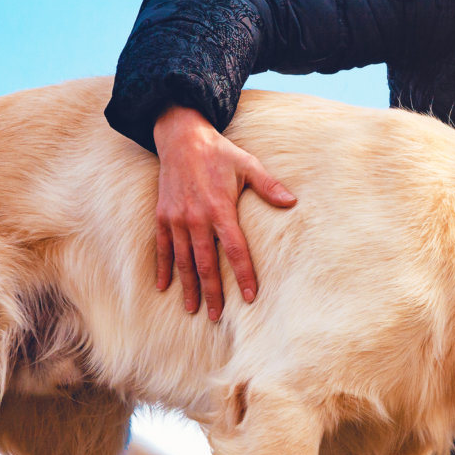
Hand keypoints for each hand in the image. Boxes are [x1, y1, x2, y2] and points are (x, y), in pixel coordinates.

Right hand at [151, 106, 296, 320]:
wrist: (180, 137)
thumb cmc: (219, 153)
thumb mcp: (248, 165)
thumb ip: (269, 186)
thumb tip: (292, 201)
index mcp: (220, 209)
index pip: (234, 250)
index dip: (243, 275)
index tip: (250, 297)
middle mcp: (196, 218)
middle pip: (205, 263)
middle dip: (212, 292)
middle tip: (217, 316)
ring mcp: (176, 219)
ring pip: (183, 260)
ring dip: (188, 287)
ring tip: (193, 309)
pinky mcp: (163, 216)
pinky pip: (163, 247)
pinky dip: (163, 268)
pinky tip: (164, 287)